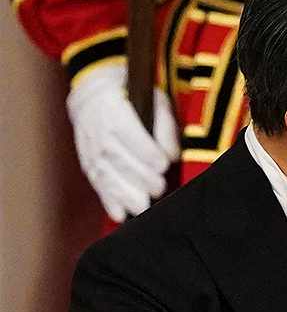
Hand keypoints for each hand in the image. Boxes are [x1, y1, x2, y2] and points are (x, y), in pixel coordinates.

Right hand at [65, 63, 178, 221]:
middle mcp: (98, 132)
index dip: (146, 152)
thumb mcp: (155, 101)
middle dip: (139, 177)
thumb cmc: (133, 99)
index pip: (129, 134)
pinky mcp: (88, 164)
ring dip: (125, 195)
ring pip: (105, 175)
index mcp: (114, 111)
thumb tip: (172, 157)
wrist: (93, 96)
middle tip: (160, 189)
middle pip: (117, 159)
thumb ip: (166, 127)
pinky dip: (108, 201)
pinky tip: (120, 215)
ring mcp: (90, 150)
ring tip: (143, 208)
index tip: (163, 165)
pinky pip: (97, 184)